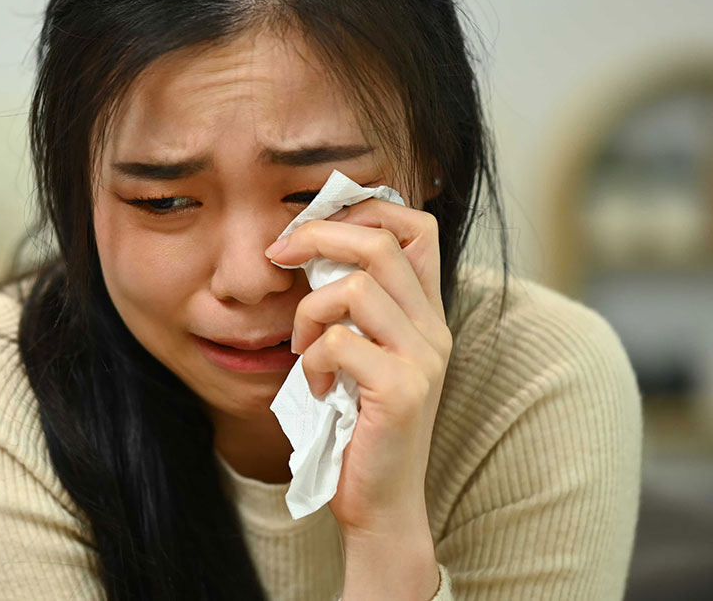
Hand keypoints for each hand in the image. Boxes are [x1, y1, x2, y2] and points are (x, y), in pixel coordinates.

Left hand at [264, 197, 453, 539]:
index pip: (416, 225)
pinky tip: (314, 388)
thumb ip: (349, 306)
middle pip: (382, 242)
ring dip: (308, 311)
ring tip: (301, 346)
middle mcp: (434, 329)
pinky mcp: (402, 391)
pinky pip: (339, 343)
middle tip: (278, 253)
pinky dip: (311, 361)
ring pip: (357, 287)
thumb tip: (303, 243)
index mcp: (426, 313)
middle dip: (317, 235)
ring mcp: (423, 360)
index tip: (311, 223)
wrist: (380, 504)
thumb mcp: (358, 353)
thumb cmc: (357, 426)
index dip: (365, 208)